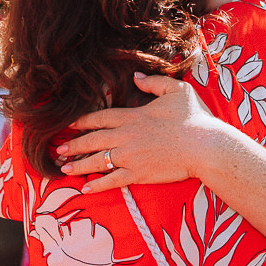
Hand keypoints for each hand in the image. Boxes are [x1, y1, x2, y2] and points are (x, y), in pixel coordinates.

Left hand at [56, 73, 225, 192]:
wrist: (206, 146)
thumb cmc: (195, 118)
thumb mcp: (176, 91)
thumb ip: (154, 82)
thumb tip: (136, 76)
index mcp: (133, 116)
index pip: (100, 118)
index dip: (82, 121)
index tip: (69, 125)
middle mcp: (127, 136)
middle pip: (92, 140)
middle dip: (73, 145)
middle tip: (58, 150)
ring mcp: (131, 156)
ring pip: (98, 161)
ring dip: (79, 165)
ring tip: (64, 169)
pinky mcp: (139, 174)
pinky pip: (113, 180)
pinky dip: (98, 185)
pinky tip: (86, 189)